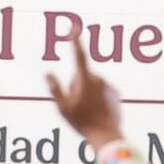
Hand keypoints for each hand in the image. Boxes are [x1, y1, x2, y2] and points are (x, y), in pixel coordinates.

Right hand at [46, 34, 122, 150]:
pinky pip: (101, 90)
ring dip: (87, 93)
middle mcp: (99, 79)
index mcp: (85, 80)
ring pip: (91, 84)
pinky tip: (97, 112)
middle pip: (81, 76)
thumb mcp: (62, 108)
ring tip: (88, 111)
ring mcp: (108, 86)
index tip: (73, 28)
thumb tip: (48, 73)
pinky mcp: (115, 92)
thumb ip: (55, 89)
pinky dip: (97, 97)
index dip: (75, 41)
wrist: (106, 135)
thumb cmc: (82, 123)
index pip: (79, 56)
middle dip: (76, 86)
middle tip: (77, 105)